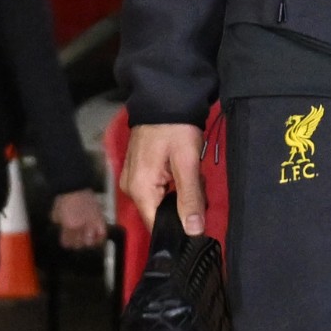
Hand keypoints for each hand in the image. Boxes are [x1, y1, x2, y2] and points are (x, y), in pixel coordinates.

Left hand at [50, 188, 109, 251]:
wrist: (74, 185)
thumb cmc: (63, 197)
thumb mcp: (55, 212)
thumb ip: (58, 222)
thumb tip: (61, 227)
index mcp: (68, 226)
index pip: (67, 242)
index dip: (67, 243)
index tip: (67, 242)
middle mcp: (80, 227)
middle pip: (79, 244)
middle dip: (77, 244)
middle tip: (76, 241)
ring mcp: (91, 223)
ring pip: (91, 241)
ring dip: (89, 242)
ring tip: (88, 242)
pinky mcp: (99, 217)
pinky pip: (102, 232)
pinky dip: (100, 237)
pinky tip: (98, 238)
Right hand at [122, 121, 205, 236]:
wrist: (164, 99)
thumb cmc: (175, 128)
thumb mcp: (187, 163)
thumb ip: (190, 198)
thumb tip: (194, 231)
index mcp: (140, 190)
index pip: (157, 226)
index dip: (179, 227)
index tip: (198, 218)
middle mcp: (131, 189)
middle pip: (161, 214)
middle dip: (184, 205)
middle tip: (197, 184)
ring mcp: (133, 179)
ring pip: (162, 201)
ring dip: (181, 193)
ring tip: (191, 173)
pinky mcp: (138, 171)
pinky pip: (158, 189)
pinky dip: (174, 184)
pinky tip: (182, 170)